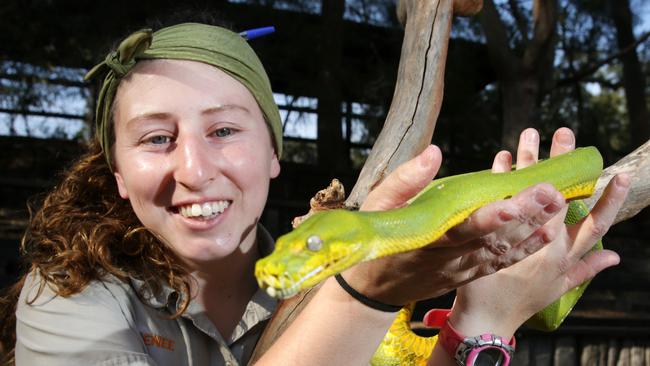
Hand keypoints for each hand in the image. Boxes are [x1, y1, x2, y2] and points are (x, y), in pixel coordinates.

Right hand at [343, 139, 567, 305]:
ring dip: (532, 229)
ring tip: (558, 203)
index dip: (489, 217)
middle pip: (492, 238)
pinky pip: (501, 263)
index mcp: (425, 241)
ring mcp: (461, 270)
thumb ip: (404, 182)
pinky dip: (525, 249)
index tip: (513, 201)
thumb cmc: (375, 239)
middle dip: (524, 215)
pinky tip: (548, 232)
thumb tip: (434, 154)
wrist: (373, 288)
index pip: (461, 229)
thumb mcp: (377, 207)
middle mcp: (449, 259)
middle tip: (552, 191)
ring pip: (502, 251)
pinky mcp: (468, 275)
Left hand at [448, 128, 629, 338]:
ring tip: (530, 133)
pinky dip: (497, 178)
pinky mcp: (489, 236)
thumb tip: (616, 255)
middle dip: (563, 165)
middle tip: (565, 133)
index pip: (594, 225)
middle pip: (558, 198)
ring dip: (528, 162)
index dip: (609, 201)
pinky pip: (495, 201)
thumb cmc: (523, 300)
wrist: (485, 317)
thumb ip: (586, 268)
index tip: (621, 176)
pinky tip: (500, 158)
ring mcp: (517, 239)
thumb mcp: (560, 287)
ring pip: (527, 194)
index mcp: (564, 255)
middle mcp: (544, 244)